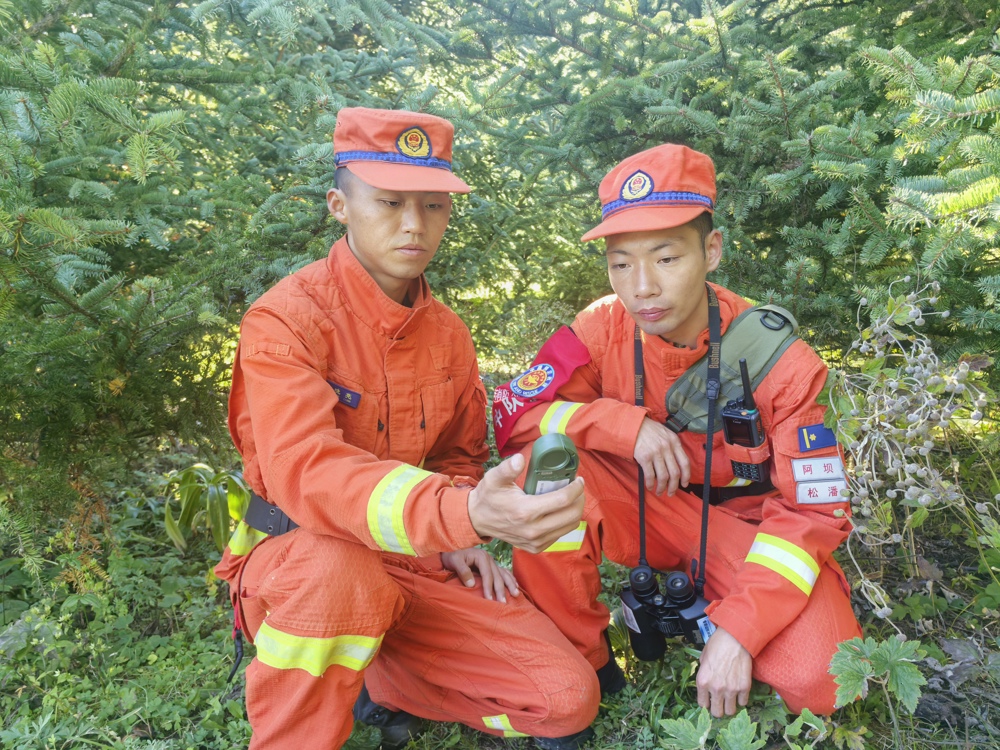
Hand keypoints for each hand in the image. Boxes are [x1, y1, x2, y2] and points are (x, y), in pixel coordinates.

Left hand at [441, 547, 519, 602]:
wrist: (452, 551)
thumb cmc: (452, 557)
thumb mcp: (454, 561)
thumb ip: (463, 571)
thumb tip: (471, 584)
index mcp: (481, 557)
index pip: (487, 574)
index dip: (489, 587)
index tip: (489, 600)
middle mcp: (489, 559)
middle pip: (497, 576)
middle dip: (501, 590)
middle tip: (503, 603)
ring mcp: (492, 562)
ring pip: (504, 574)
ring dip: (510, 584)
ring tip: (516, 595)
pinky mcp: (493, 566)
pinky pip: (504, 572)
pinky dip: (511, 579)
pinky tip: (516, 586)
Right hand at [468, 453, 585, 553]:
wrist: (478, 520)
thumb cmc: (488, 496)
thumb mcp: (494, 478)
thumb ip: (507, 468)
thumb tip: (520, 459)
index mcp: (526, 511)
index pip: (563, 500)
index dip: (576, 488)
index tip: (578, 479)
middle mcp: (533, 530)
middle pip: (572, 515)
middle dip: (579, 499)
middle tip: (576, 487)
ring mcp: (536, 542)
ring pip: (569, 526)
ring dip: (574, 510)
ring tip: (570, 497)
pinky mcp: (536, 548)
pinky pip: (560, 534)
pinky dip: (565, 521)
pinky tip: (559, 510)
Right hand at [633, 417, 690, 495]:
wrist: (632, 425)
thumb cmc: (648, 430)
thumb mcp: (665, 433)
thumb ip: (672, 446)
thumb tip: (676, 465)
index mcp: (674, 441)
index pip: (685, 462)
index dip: (686, 476)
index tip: (684, 484)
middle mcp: (667, 447)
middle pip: (675, 472)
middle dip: (674, 486)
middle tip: (671, 493)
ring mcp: (656, 452)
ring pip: (663, 476)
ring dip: (662, 487)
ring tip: (659, 492)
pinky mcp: (644, 457)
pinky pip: (650, 475)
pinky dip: (650, 483)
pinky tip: (650, 486)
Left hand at [696, 626, 752, 716]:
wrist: (735, 638)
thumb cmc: (717, 644)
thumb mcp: (703, 658)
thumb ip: (704, 673)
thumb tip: (707, 681)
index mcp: (703, 681)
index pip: (703, 704)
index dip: (706, 703)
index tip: (709, 700)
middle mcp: (716, 689)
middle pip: (717, 713)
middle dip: (718, 709)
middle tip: (720, 703)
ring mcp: (731, 689)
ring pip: (730, 711)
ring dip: (730, 706)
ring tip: (730, 699)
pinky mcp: (744, 687)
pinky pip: (743, 702)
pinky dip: (741, 699)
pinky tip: (739, 691)